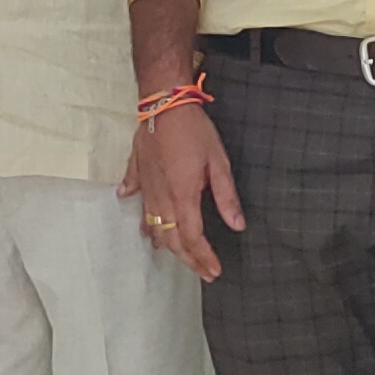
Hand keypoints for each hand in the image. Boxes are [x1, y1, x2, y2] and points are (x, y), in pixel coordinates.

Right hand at [130, 101, 239, 280]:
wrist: (163, 102)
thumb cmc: (193, 129)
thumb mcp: (219, 162)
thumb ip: (226, 196)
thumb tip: (238, 225)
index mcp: (182, 196)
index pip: (193, 238)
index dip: (204, 258)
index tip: (215, 271)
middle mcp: (161, 198)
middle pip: (171, 239)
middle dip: (188, 259)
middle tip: (203, 271)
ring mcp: (146, 188)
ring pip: (153, 227)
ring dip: (166, 244)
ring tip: (179, 254)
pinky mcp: (136, 175)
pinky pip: (137, 203)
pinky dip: (143, 218)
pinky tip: (144, 224)